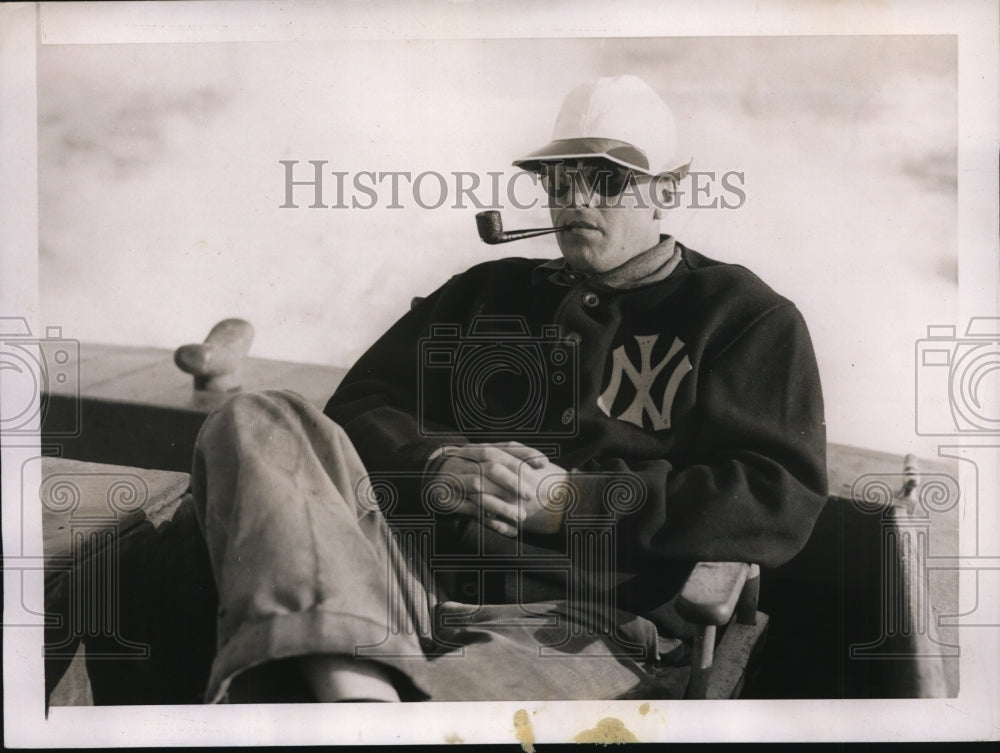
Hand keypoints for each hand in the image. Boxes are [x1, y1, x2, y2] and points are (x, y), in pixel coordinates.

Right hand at [432, 442, 571, 536]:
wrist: (433, 482)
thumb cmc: (469, 470)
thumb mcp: (484, 459)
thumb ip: (510, 457)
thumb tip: (544, 461)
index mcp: (474, 450)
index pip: (501, 449)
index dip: (524, 455)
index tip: (544, 463)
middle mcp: (464, 462)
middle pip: (491, 467)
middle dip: (513, 480)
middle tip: (531, 494)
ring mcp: (455, 481)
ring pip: (480, 489)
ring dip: (502, 504)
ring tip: (522, 516)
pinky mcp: (450, 501)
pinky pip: (472, 511)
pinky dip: (492, 522)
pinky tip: (510, 530)